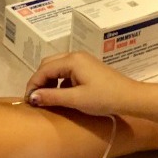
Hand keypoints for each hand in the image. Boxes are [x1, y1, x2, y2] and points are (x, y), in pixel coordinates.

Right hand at [24, 52, 150, 116]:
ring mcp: (82, 60)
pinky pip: (66, 71)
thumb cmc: (104, 98)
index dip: (33, 85)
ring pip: (56, 67)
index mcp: (71, 60)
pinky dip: (58, 81)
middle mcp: (75, 55)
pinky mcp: (87, 67)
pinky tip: (60, 94)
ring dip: (48, 81)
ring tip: (45, 97)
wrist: (130, 97)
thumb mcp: (76, 99)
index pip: (43, 70)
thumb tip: (32, 97)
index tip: (28, 101)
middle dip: (39, 80)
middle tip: (35, 98)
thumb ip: (52, 97)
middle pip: (48, 64)